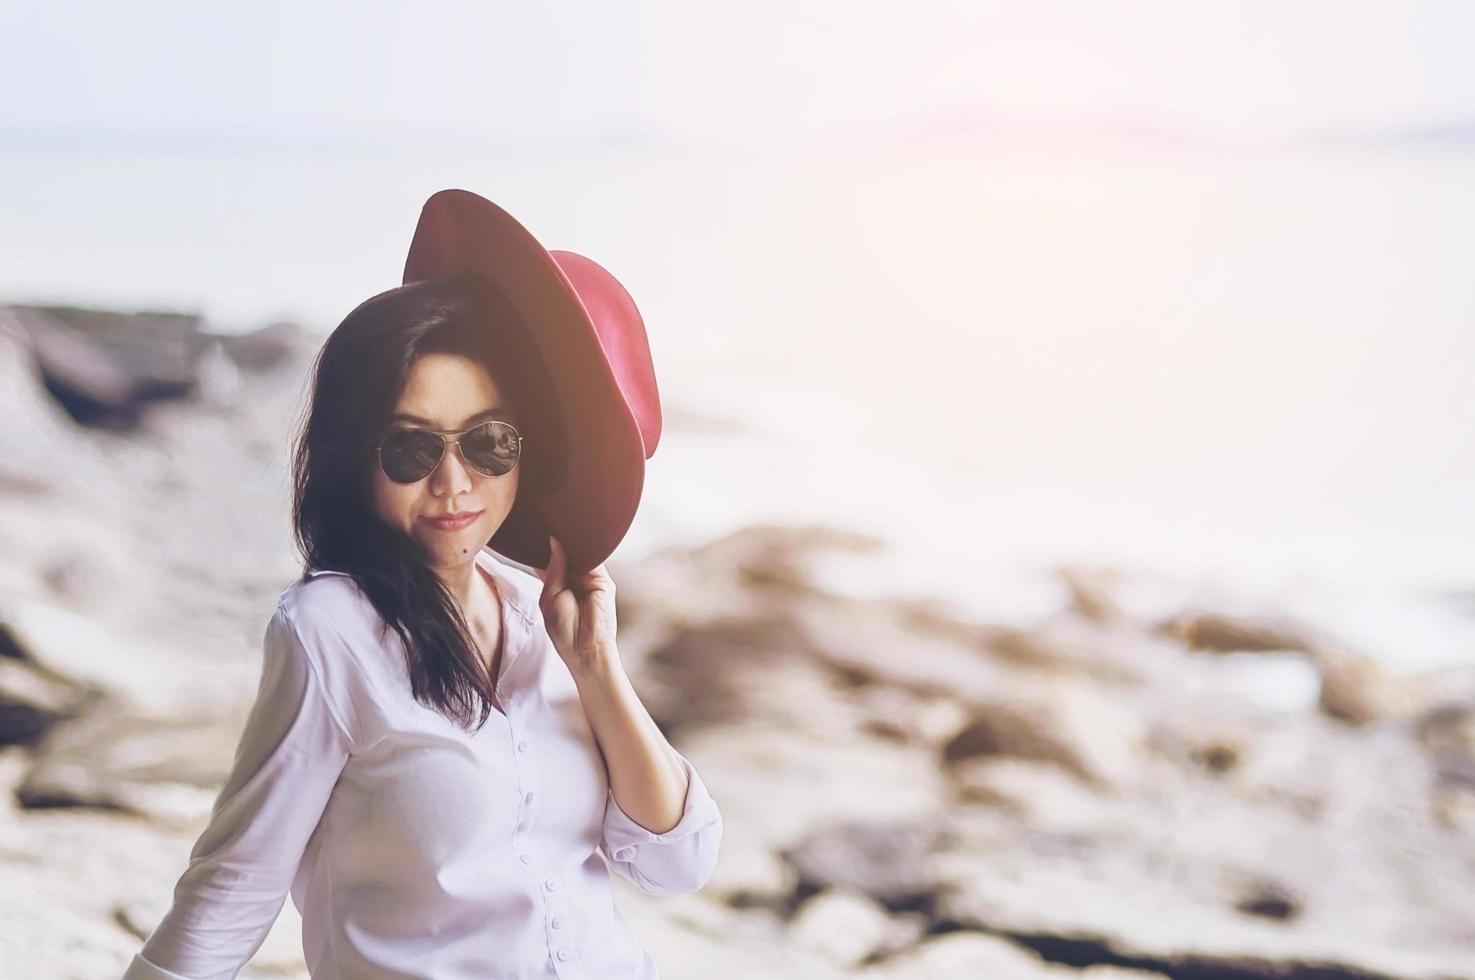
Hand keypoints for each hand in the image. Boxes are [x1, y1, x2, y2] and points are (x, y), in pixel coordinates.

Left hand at [538, 534, 618, 676]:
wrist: (585, 650)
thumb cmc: (563, 629)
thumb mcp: (550, 596)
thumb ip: (553, 569)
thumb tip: (554, 541)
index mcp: (557, 583)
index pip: (550, 559)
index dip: (543, 546)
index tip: (534, 526)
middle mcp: (574, 579)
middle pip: (567, 553)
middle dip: (559, 540)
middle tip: (548, 518)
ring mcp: (590, 580)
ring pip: (581, 555)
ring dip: (573, 542)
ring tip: (561, 523)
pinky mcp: (603, 582)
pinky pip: (595, 560)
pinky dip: (587, 550)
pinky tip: (577, 539)